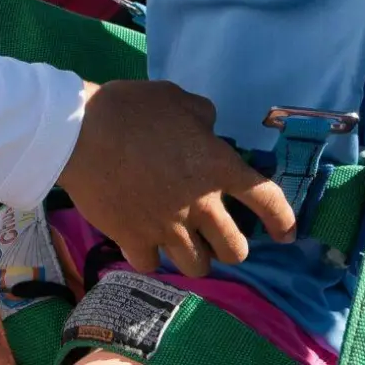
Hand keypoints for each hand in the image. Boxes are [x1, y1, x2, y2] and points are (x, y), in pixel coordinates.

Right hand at [58, 79, 295, 276]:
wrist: (79, 133)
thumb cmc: (130, 109)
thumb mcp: (175, 97)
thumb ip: (201, 115)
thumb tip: (209, 128)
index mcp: (217, 167)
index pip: (267, 200)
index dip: (283, 220)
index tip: (286, 233)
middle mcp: (200, 205)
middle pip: (236, 250)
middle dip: (232, 246)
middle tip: (217, 235)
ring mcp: (167, 227)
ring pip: (198, 267)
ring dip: (195, 257)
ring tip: (182, 243)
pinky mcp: (134, 239)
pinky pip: (152, 264)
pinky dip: (151, 256)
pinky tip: (144, 241)